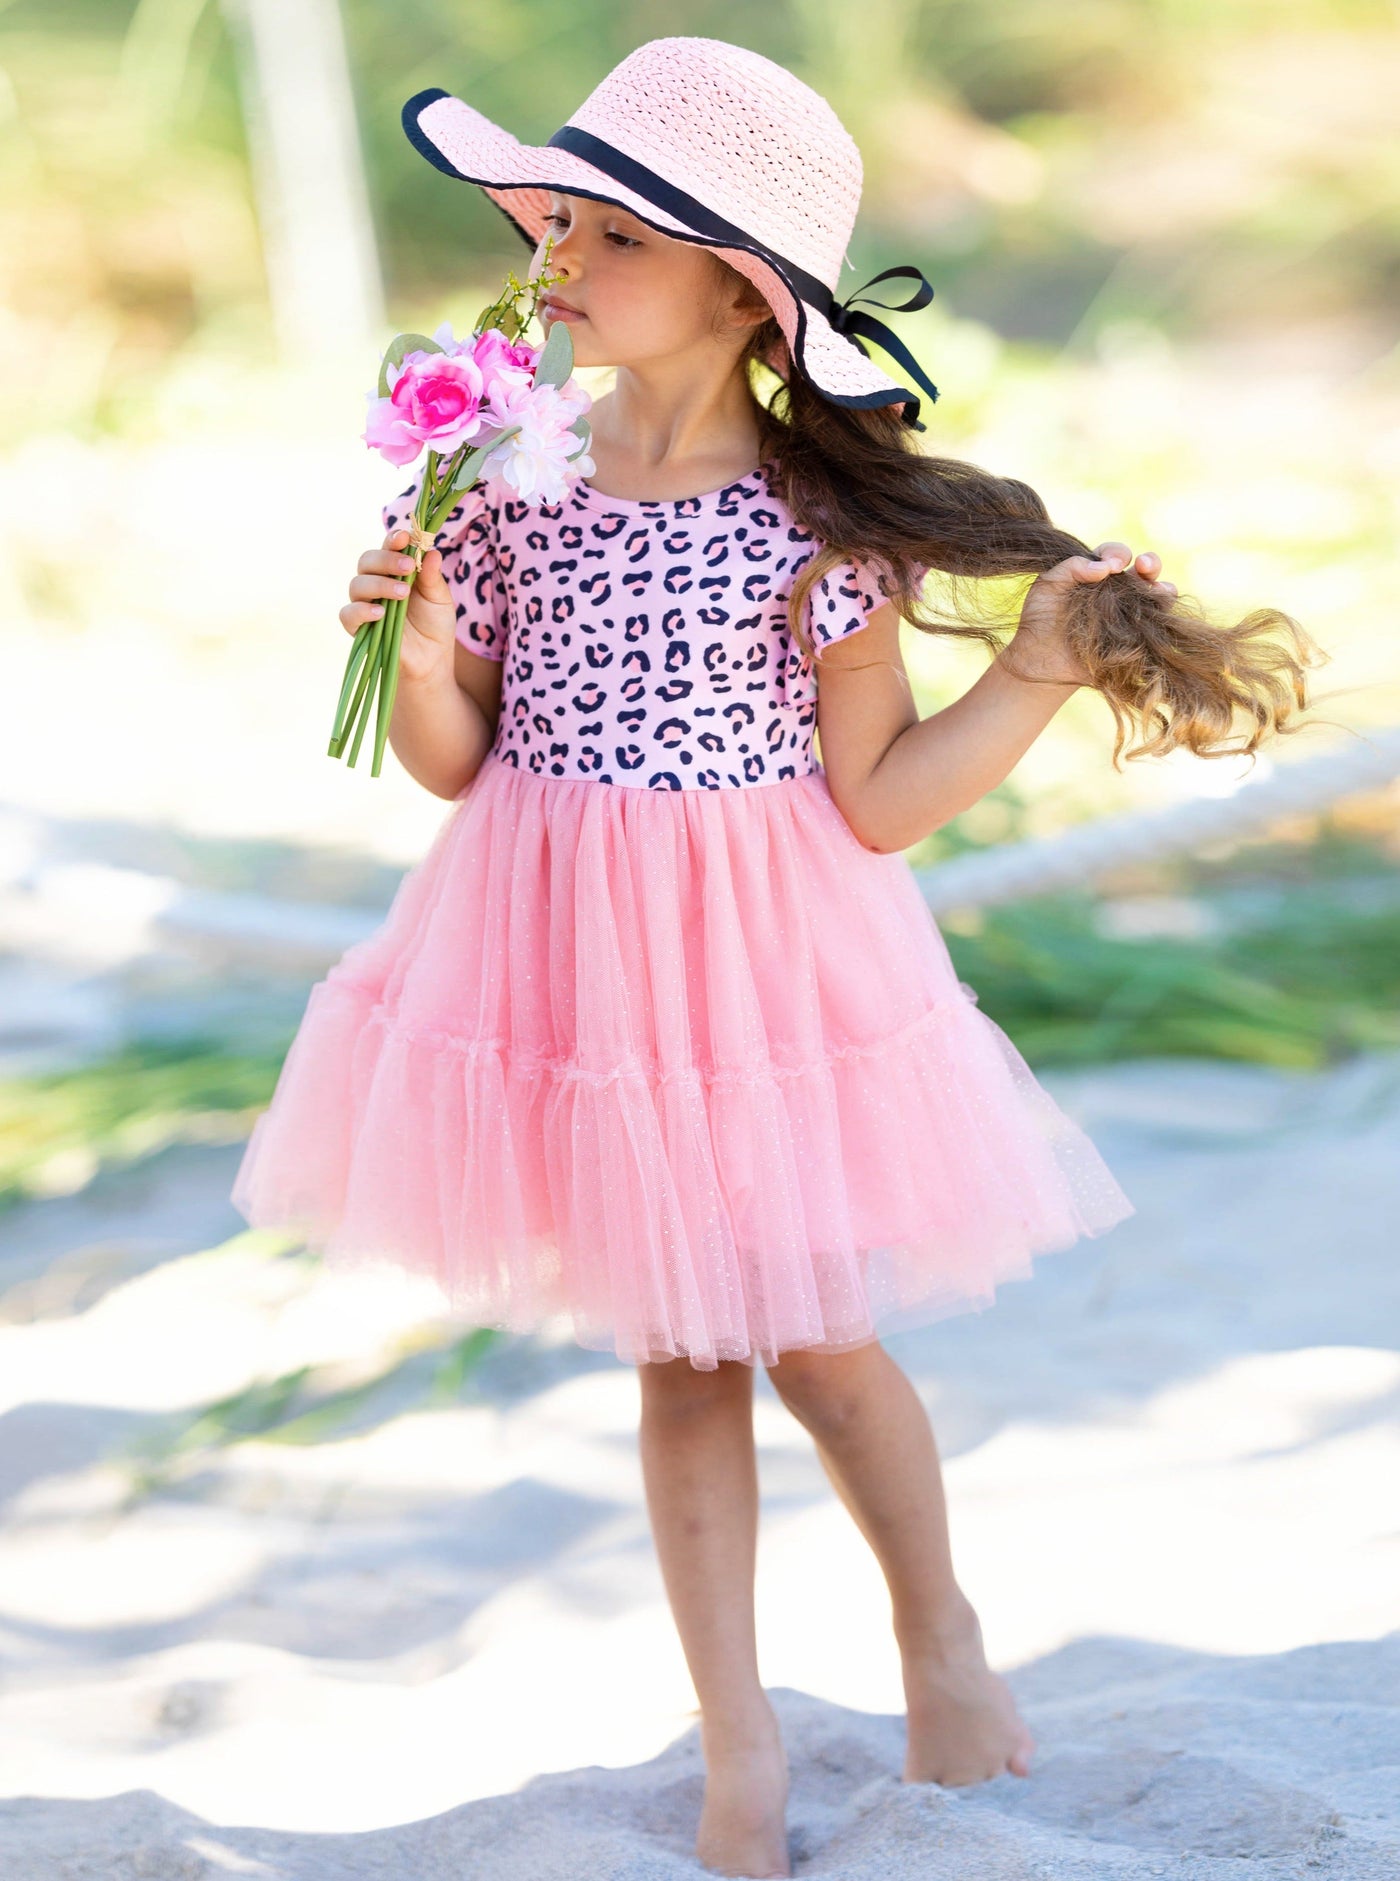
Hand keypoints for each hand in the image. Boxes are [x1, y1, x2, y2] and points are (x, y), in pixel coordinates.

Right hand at [339, 528, 457, 684]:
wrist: (432, 659)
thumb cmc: (435, 624)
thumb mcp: (440, 599)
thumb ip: (432, 577)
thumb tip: (431, 551)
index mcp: (395, 569)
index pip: (387, 547)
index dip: (393, 540)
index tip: (404, 537)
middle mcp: (376, 582)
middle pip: (367, 560)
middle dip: (386, 559)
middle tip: (408, 567)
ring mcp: (365, 603)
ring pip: (357, 584)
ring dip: (379, 584)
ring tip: (403, 594)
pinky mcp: (358, 627)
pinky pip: (348, 614)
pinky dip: (362, 611)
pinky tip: (381, 613)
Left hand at [1010, 540, 1177, 685]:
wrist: (1038, 660)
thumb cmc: (1039, 619)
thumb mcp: (1048, 585)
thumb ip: (1072, 568)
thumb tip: (1105, 568)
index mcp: (1097, 574)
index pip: (1116, 555)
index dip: (1118, 553)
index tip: (1111, 565)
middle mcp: (1117, 592)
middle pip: (1145, 572)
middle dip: (1151, 564)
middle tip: (1144, 565)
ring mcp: (1128, 616)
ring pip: (1158, 598)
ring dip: (1163, 590)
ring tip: (1158, 590)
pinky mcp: (1133, 640)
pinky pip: (1156, 629)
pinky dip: (1160, 621)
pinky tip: (1155, 618)